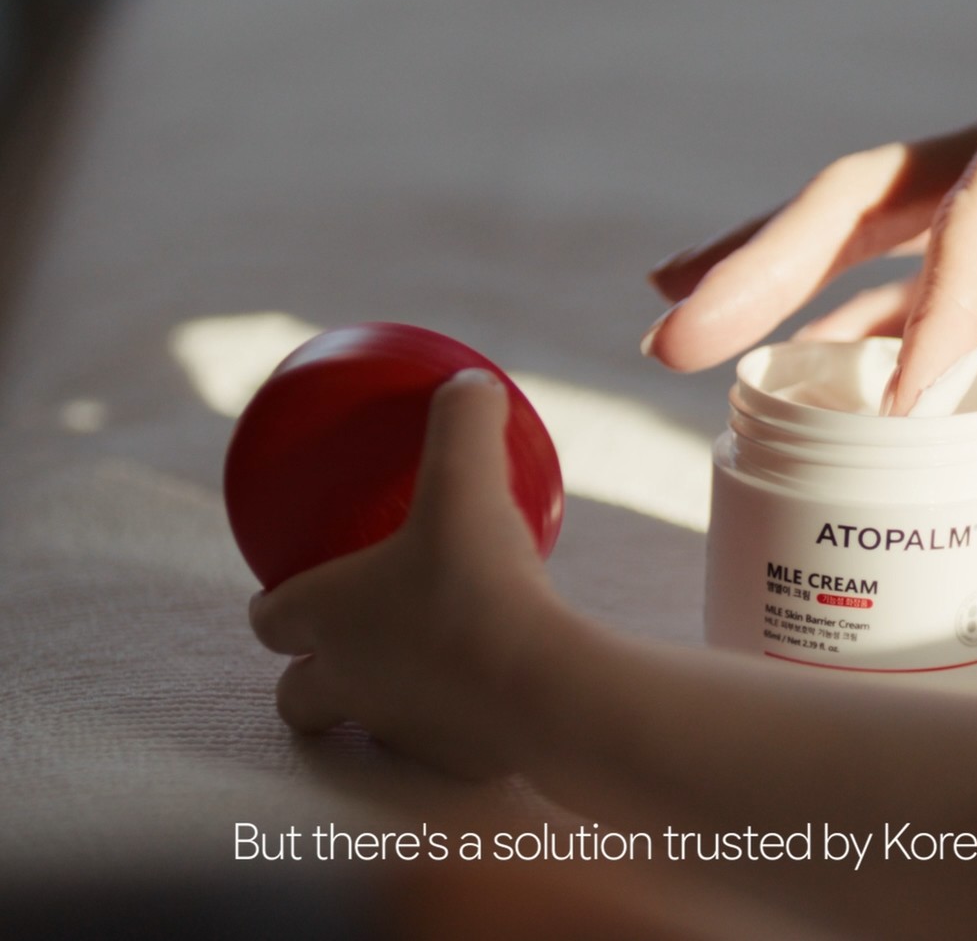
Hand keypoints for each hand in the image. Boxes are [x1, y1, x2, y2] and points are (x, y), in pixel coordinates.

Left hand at [249, 370, 570, 777]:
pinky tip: (497, 694)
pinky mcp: (452, 761)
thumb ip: (461, 424)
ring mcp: (397, 728)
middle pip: (297, 694)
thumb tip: (469, 382)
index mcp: (328, 618)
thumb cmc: (481, 584)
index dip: (272, 607)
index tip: (287, 593)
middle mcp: (348, 680)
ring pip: (366, 724)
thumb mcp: (470, 483)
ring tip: (424, 674)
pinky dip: (456, 723)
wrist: (540, 688)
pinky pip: (442, 743)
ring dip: (381, 702)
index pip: (270, 619)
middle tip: (346, 646)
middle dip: (307, 676)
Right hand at [648, 24, 976, 445]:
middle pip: (873, 195)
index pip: (975, 208)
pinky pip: (945, 287)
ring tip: (687, 334)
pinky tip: (811, 369)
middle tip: (670, 327)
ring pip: (888, 237)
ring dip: (794, 291)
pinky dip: (881, 328)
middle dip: (769, 262)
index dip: (933, 307)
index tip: (904, 402)